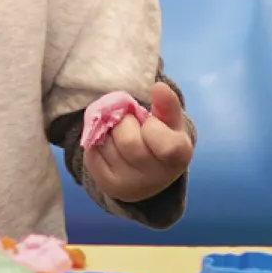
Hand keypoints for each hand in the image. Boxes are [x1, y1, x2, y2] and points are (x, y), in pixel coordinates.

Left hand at [80, 79, 192, 200]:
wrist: (148, 172)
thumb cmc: (162, 138)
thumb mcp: (170, 121)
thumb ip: (167, 104)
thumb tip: (159, 87)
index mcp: (178, 158)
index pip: (165, 145)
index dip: (152, 127)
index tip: (150, 123)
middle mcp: (156, 177)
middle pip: (127, 142)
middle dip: (125, 123)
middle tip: (130, 123)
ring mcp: (130, 185)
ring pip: (107, 145)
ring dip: (110, 130)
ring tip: (120, 133)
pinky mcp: (107, 184)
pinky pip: (92, 152)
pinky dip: (98, 141)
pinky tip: (110, 144)